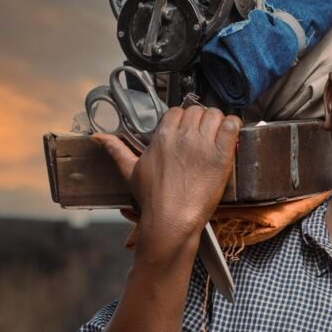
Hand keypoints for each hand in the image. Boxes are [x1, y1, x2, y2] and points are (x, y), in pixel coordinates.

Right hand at [94, 107, 240, 264]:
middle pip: (197, 111)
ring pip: (214, 114)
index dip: (183, 120)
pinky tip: (229, 135)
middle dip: (201, 120)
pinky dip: (233, 125)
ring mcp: (203, 144)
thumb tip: (98, 138)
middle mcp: (183, 136)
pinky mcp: (221, 154)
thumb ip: (116, 150)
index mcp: (162, 136)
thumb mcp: (130, 171)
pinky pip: (231, 125)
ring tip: (217, 136)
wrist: (171, 220)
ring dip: (217, 122)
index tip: (187, 133)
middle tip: (204, 137)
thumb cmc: (152, 199)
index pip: (177, 112)